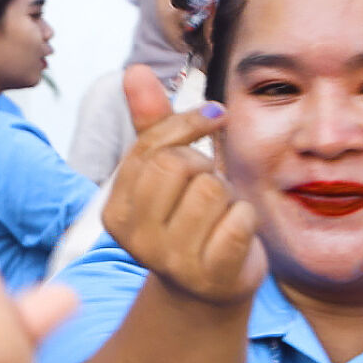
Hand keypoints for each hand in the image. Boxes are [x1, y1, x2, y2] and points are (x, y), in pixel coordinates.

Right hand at [101, 65, 262, 306]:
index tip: (212, 118)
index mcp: (116, 212)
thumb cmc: (188, 221)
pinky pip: (240, 219)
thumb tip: (134, 70)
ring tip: (220, 214)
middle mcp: (136, 240)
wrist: (208, 292)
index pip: (153, 148)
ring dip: (228, 195)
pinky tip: (236, 233)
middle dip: (205, 167)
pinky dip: (247, 218)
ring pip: (212, 190)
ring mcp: (172, 261)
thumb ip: (151, 124)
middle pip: (180, 167)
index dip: (188, 125)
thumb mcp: (165, 173)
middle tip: (209, 188)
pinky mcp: (212, 275)